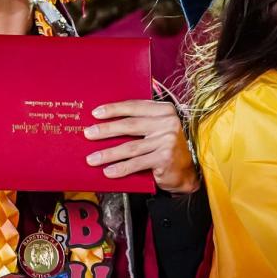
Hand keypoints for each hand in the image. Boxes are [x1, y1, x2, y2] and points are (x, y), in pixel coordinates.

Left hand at [84, 99, 199, 192]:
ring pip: (130, 147)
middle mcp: (167, 123)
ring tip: (93, 158)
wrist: (188, 170)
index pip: (134, 106)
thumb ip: (142, 119)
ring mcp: (167, 141)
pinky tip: (109, 171)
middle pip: (129, 125)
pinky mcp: (165, 158)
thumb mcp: (158, 127)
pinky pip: (137, 163)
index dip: (113, 109)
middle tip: (89, 134)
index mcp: (164, 110)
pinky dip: (121, 168)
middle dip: (106, 130)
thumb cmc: (167, 146)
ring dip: (108, 153)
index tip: (96, 113)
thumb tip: (109, 118)